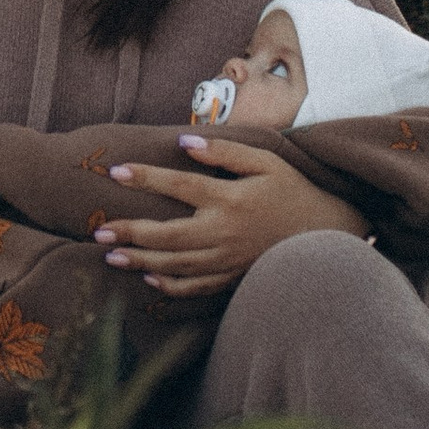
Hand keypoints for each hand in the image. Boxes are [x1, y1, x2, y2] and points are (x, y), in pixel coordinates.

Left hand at [92, 138, 368, 300]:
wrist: (328, 234)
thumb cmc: (293, 192)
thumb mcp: (266, 161)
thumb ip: (225, 151)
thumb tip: (186, 140)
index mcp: (230, 199)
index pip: (179, 186)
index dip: (146, 178)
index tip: (115, 172)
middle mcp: (224, 232)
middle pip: (168, 235)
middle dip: (130, 233)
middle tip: (99, 232)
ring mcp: (228, 260)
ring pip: (176, 265)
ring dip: (141, 261)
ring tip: (112, 256)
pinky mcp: (234, 277)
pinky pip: (197, 287)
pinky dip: (171, 286)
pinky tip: (150, 279)